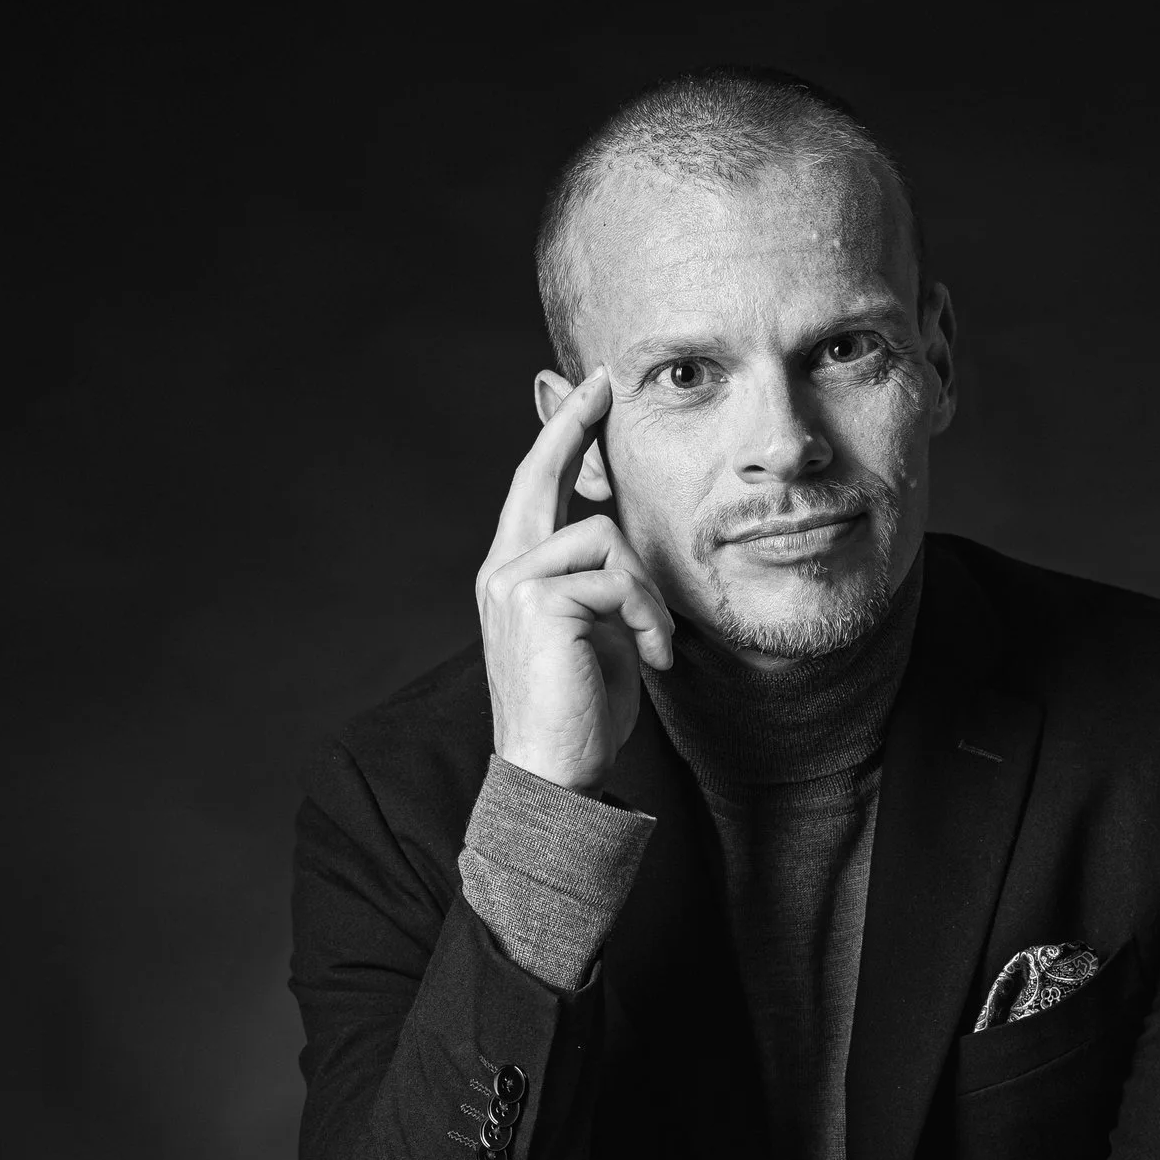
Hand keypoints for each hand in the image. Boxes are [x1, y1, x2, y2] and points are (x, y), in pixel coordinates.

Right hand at [477, 366, 674, 795]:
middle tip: (603, 385)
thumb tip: (626, 542)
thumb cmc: (582, 711)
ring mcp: (513, 582)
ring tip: (655, 642)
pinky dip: (647, 616)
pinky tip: (652, 657)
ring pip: (602, 538)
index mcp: (515, 574)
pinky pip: (614, 577)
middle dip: (572, 425)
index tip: (586, 392)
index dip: (560, 437)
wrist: (555, 774)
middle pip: (540, 475)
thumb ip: (602, 583)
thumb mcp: (600, 632)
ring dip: (647, 592)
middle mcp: (503, 570)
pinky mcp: (536, 601)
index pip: (536, 490)